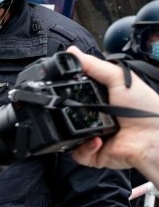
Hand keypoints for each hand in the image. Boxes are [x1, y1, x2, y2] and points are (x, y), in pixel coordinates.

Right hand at [66, 47, 158, 181]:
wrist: (154, 135)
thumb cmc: (143, 106)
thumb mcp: (117, 78)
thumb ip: (93, 66)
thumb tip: (71, 52)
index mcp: (98, 101)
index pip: (74, 97)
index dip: (65, 94)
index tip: (56, 89)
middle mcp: (94, 119)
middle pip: (66, 116)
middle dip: (64, 114)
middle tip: (68, 109)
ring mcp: (92, 137)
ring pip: (67, 137)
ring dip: (73, 132)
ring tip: (89, 128)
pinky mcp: (93, 155)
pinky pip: (77, 153)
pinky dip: (85, 148)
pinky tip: (97, 141)